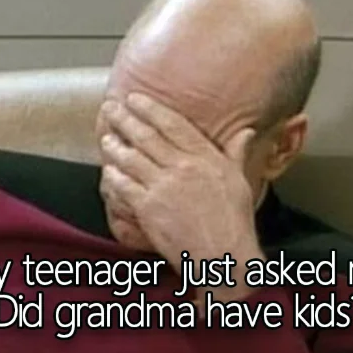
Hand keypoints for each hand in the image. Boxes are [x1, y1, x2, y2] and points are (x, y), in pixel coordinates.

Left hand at [100, 93, 264, 299]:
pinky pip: (125, 186)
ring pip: (131, 159)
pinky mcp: (149, 208)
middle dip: (125, 120)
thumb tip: (247, 131)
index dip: (150, 109)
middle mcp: (182, 166)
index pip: (172, 124)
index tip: (134, 98)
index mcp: (204, 157)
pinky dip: (114, 176)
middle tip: (110, 108)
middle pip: (146, 136)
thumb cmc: (234, 218)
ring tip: (105, 138)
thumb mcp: (240, 179)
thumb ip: (237, 152)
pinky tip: (107, 170)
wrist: (222, 253)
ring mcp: (163, 187)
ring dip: (115, 146)